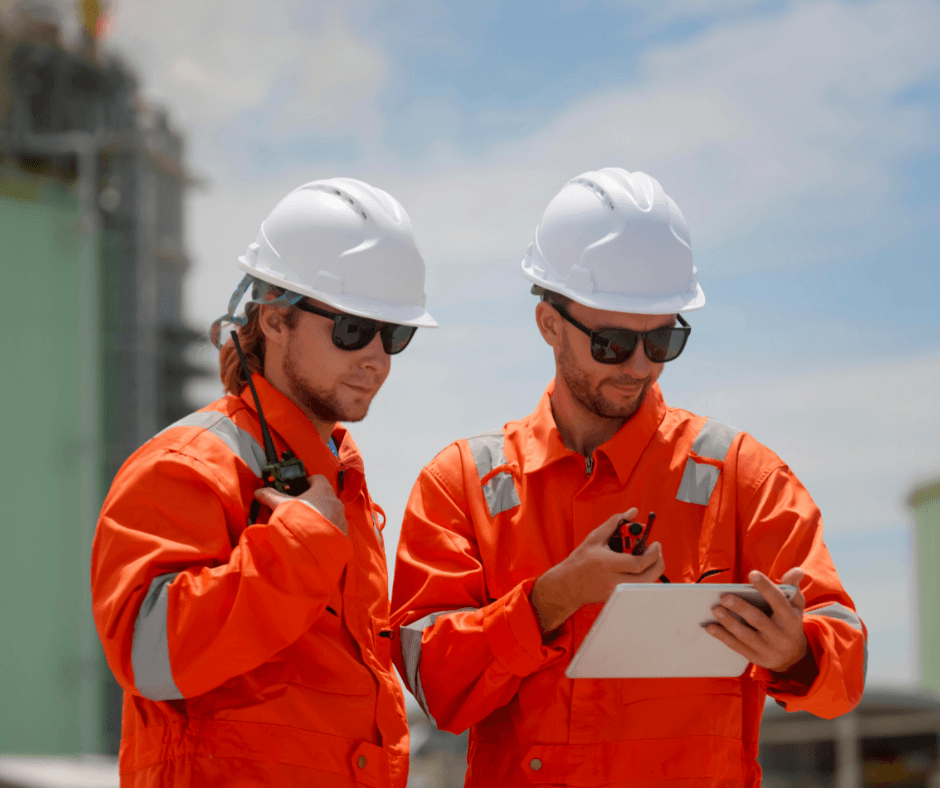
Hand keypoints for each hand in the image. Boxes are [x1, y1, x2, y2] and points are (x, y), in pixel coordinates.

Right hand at [254, 474, 347, 535]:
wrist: (315, 547)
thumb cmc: (301, 521)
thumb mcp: (282, 506)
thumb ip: (270, 496)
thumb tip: (259, 492)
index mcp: (323, 490)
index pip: (318, 478)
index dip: (307, 482)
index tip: (297, 488)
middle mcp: (335, 501)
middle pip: (324, 495)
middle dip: (312, 499)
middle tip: (298, 506)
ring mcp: (340, 516)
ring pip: (330, 510)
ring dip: (320, 513)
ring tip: (305, 522)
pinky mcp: (342, 530)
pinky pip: (334, 525)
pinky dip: (325, 527)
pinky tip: (314, 534)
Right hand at [531, 508, 665, 634]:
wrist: (568, 584)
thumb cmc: (580, 560)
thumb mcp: (595, 537)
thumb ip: (615, 522)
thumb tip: (632, 512)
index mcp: (608, 564)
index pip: (639, 562)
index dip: (652, 553)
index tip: (655, 543)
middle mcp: (614, 580)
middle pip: (648, 577)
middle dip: (657, 562)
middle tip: (656, 551)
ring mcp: (617, 591)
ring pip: (645, 584)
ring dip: (651, 569)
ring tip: (645, 558)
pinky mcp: (618, 597)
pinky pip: (638, 588)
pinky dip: (642, 577)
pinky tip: (635, 568)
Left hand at [703, 567, 807, 672]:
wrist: (793, 656)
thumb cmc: (787, 621)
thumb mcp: (795, 604)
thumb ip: (792, 586)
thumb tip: (796, 571)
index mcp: (792, 620)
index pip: (779, 602)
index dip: (766, 587)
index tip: (752, 574)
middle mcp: (781, 636)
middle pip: (759, 620)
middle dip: (741, 608)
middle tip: (724, 597)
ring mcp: (768, 650)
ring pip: (746, 636)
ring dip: (729, 623)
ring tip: (715, 609)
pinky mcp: (756, 658)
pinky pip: (737, 647)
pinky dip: (722, 636)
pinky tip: (710, 627)